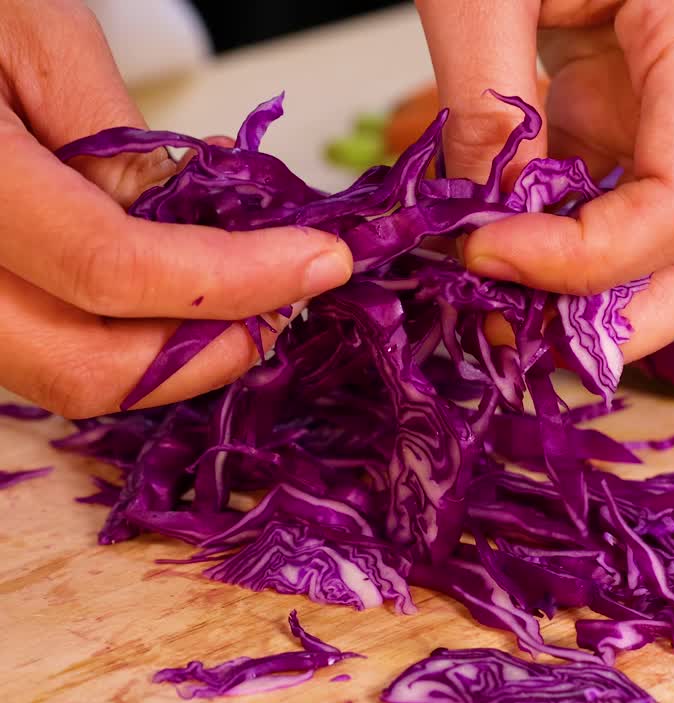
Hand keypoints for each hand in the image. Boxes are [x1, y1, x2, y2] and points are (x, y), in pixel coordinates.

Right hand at [0, 1, 351, 417]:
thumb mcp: (40, 43)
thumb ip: (121, 145)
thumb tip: (203, 228)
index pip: (109, 267)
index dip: (235, 279)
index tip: (321, 261)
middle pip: (83, 368)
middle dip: (208, 351)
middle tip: (288, 305)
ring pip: (65, 376)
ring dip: (173, 354)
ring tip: (244, 293)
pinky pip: (45, 352)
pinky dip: (127, 335)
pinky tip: (178, 283)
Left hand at [417, 0, 673, 359]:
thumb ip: (485, 100)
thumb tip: (480, 223)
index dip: (580, 264)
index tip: (476, 255)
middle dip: (618, 325)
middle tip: (510, 346)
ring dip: (597, 299)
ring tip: (495, 310)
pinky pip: (648, 210)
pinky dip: (583, 251)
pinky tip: (509, 255)